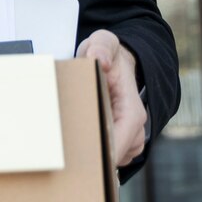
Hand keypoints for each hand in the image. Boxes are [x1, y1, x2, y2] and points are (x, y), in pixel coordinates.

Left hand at [77, 30, 146, 166]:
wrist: (116, 64)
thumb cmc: (109, 57)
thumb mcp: (104, 42)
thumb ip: (102, 46)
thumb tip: (100, 60)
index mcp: (132, 108)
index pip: (122, 138)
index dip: (106, 150)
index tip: (84, 155)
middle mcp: (135, 127)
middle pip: (115, 155)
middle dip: (93, 156)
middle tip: (66, 152)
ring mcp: (129, 138)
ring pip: (112, 159)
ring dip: (93, 153)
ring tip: (71, 140)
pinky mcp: (120, 142)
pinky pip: (108, 156)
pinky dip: (94, 151)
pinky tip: (79, 138)